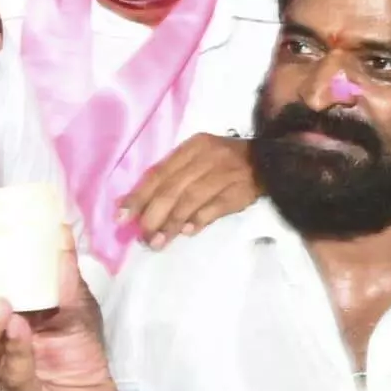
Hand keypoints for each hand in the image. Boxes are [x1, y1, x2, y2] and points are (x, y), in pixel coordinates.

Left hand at [118, 135, 259, 248]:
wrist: (269, 160)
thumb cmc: (224, 162)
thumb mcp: (197, 159)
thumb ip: (169, 179)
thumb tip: (133, 207)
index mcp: (192, 147)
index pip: (159, 173)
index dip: (139, 195)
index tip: (122, 216)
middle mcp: (206, 158)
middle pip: (172, 188)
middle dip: (153, 214)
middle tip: (141, 236)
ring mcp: (225, 174)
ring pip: (191, 199)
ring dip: (172, 223)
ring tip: (157, 242)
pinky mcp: (240, 191)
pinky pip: (216, 207)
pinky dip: (199, 220)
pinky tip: (187, 232)